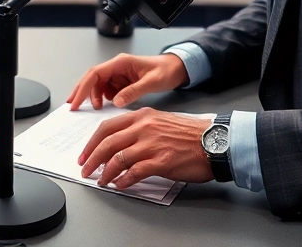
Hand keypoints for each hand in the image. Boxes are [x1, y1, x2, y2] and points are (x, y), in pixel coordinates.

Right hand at [66, 53, 188, 110]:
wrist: (176, 69)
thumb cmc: (166, 70)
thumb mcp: (152, 82)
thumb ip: (133, 91)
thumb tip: (116, 102)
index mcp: (121, 62)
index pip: (95, 73)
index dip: (83, 88)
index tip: (76, 101)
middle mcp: (116, 67)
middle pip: (92, 78)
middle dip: (81, 92)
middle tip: (73, 106)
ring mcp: (118, 74)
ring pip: (98, 85)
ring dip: (95, 97)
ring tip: (99, 108)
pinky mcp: (121, 82)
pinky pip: (107, 90)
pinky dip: (105, 99)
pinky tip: (109, 105)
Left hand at [77, 109, 214, 190]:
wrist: (216, 141)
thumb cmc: (191, 134)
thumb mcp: (161, 121)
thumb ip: (140, 128)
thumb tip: (120, 144)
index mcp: (142, 116)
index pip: (107, 127)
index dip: (92, 142)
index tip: (85, 153)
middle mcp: (144, 127)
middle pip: (108, 143)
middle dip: (92, 158)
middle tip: (85, 169)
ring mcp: (152, 144)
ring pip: (117, 159)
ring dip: (105, 172)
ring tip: (102, 180)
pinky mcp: (161, 161)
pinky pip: (134, 172)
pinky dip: (123, 181)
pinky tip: (120, 185)